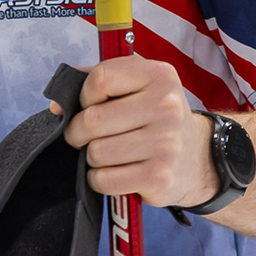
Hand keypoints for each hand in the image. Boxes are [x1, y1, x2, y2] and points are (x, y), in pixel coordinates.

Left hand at [56, 57, 218, 207]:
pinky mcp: (159, 176)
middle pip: (93, 120)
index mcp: (159, 75)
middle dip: (78, 131)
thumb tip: (58, 105)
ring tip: (107, 153)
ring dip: (92, 157)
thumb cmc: (156, 117)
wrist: (197, 156)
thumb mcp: (139, 85)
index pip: (101, 79)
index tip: (90, 104)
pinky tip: (114, 171)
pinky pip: (105, 180)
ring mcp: (165, 143)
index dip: (84, 95)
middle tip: (85, 135)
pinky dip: (100, 179)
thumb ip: (97, 82)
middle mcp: (166, 106)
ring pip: (96, 152)